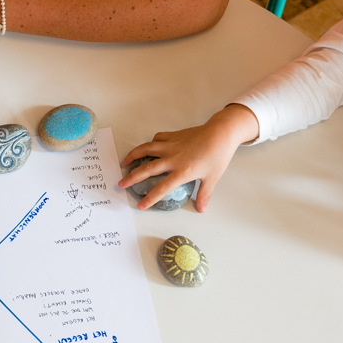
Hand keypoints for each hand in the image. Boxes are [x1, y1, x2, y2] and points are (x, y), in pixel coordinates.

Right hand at [118, 105, 260, 211]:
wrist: (221, 133)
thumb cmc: (218, 156)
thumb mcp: (212, 178)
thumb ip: (204, 194)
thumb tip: (201, 209)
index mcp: (182, 171)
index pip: (162, 188)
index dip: (150, 198)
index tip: (140, 205)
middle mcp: (172, 158)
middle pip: (147, 169)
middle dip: (132, 178)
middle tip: (121, 184)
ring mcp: (171, 145)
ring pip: (146, 149)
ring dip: (133, 156)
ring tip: (124, 163)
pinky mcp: (173, 136)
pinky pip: (157, 139)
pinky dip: (150, 144)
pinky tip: (149, 147)